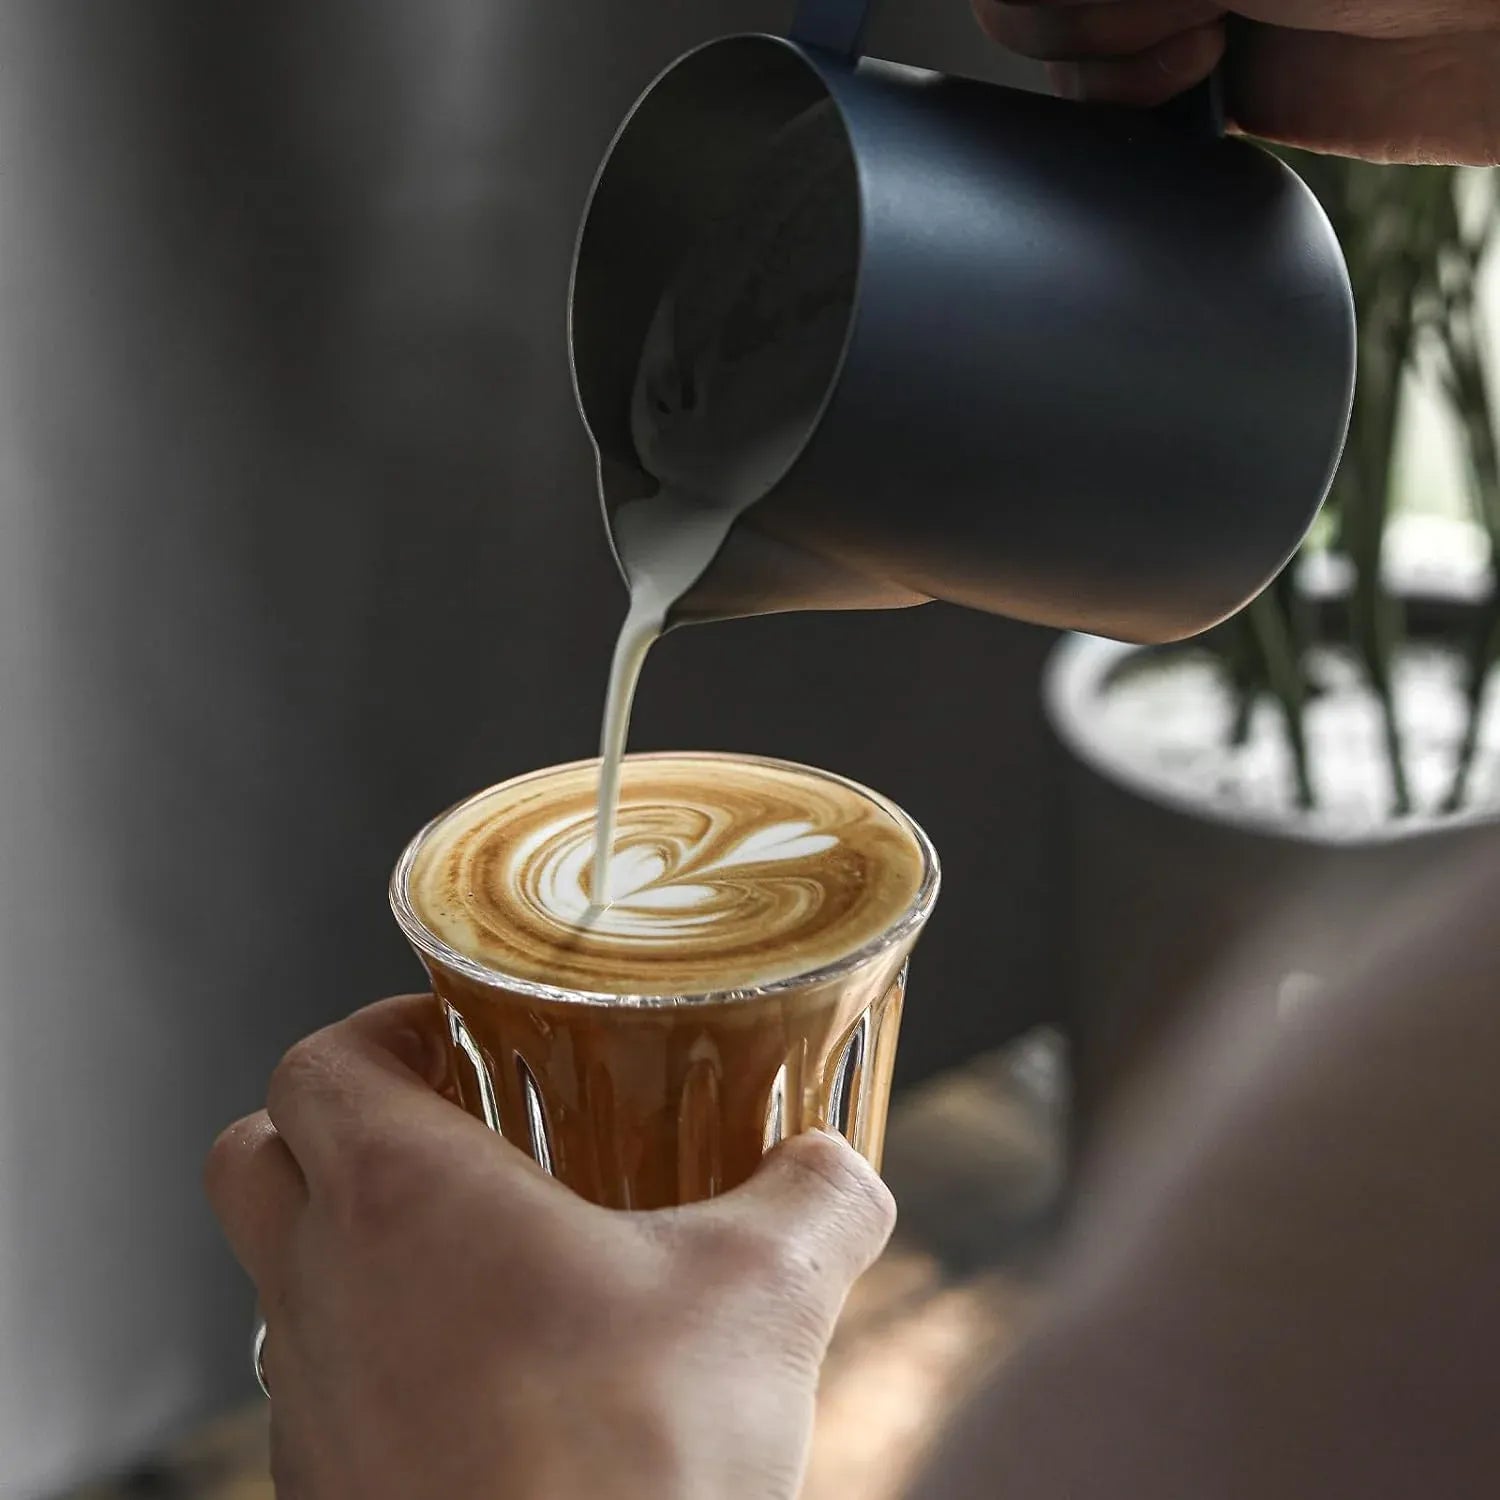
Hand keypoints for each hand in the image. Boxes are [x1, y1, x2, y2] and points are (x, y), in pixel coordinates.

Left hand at [204, 995, 894, 1499]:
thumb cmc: (636, 1459)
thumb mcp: (768, 1295)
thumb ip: (819, 1200)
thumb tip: (842, 1173)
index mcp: (401, 1198)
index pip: (318, 1063)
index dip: (378, 1030)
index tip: (452, 1039)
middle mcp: (321, 1290)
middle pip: (254, 1159)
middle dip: (335, 1126)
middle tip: (448, 1130)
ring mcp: (307, 1406)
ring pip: (282, 1282)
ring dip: (358, 1250)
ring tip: (488, 1265)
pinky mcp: (328, 1495)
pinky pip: (323, 1394)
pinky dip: (381, 1362)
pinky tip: (495, 1389)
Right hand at [973, 0, 1499, 163]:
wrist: (1495, 27)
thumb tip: (1003, 12)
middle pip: (1037, 10)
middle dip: (1094, 25)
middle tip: (1192, 15)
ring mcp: (1176, 16)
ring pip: (1073, 66)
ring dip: (1124, 76)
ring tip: (1214, 52)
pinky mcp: (1203, 89)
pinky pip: (1124, 123)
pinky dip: (1142, 123)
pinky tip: (1203, 96)